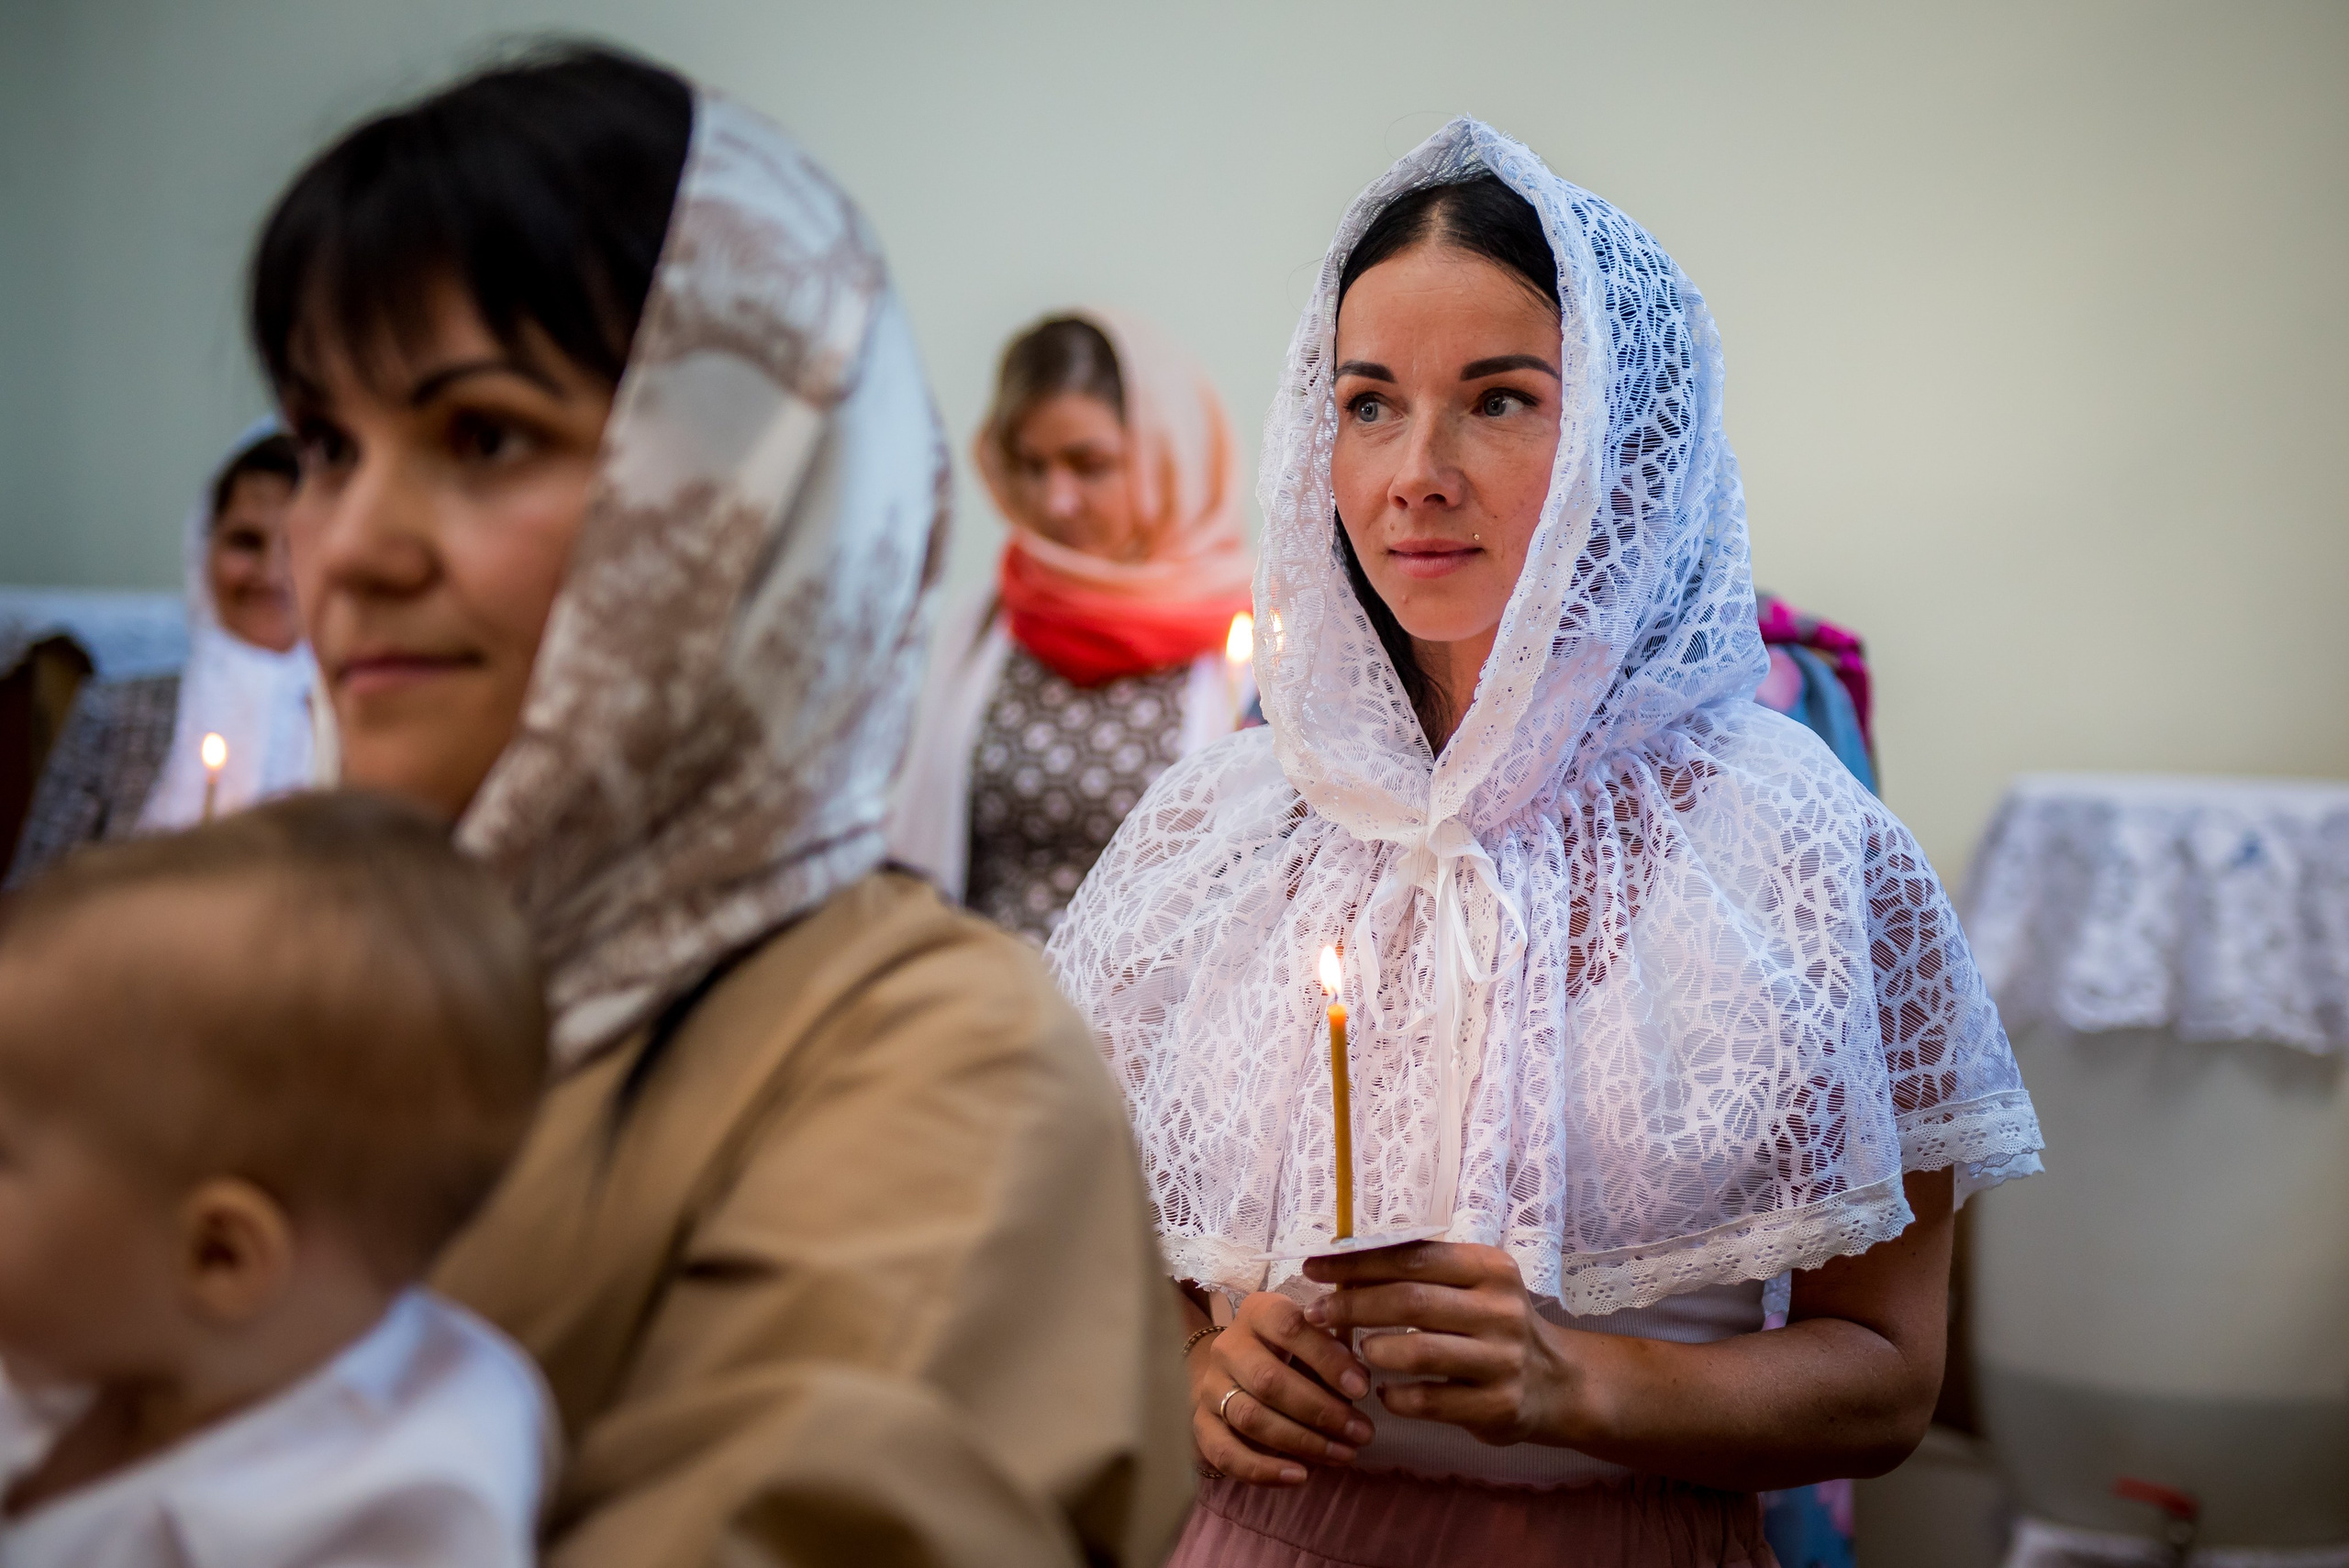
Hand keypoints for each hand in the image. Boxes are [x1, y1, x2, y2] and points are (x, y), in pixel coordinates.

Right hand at [1187, 1291, 1374, 1485]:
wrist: (1236, 1371)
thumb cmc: (1290, 1353)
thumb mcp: (1312, 1340)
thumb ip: (1334, 1354)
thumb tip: (1358, 1383)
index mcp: (1258, 1313)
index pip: (1289, 1327)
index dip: (1326, 1359)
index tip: (1361, 1389)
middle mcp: (1227, 1346)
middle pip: (1268, 1380)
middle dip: (1320, 1410)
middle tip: (1361, 1432)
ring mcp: (1210, 1386)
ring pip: (1251, 1418)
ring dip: (1303, 1442)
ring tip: (1344, 1454)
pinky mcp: (1201, 1424)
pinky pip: (1225, 1453)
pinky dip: (1263, 1470)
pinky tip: (1299, 1476)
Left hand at [1303, 1241, 1593, 1448]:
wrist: (1558, 1383)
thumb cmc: (1495, 1326)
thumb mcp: (1473, 1288)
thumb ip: (1422, 1276)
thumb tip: (1342, 1269)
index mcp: (1489, 1268)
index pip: (1413, 1257)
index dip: (1358, 1262)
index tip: (1314, 1268)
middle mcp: (1501, 1309)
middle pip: (1411, 1301)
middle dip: (1353, 1306)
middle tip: (1317, 1313)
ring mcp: (1503, 1359)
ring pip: (1420, 1351)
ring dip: (1374, 1350)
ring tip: (1356, 1351)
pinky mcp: (1499, 1405)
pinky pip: (1432, 1401)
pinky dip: (1397, 1397)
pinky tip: (1384, 1393)